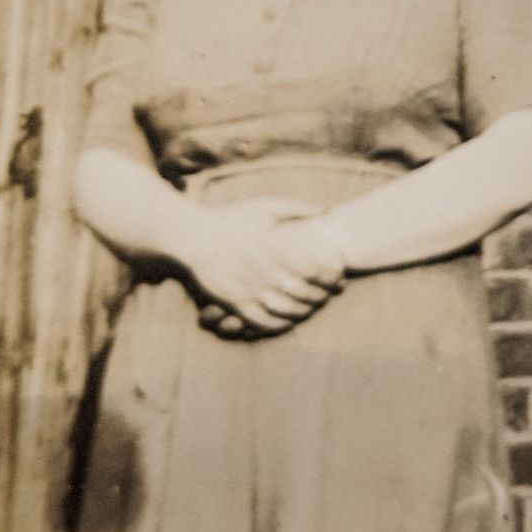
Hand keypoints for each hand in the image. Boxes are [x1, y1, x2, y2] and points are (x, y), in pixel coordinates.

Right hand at [182, 197, 335, 335]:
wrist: (191, 235)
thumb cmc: (230, 218)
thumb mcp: (264, 206)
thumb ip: (298, 208)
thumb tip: (327, 210)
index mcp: (271, 247)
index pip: (312, 268)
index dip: (331, 275)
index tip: (340, 274)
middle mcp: (260, 271)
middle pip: (301, 292)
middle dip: (322, 295)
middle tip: (332, 294)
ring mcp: (246, 288)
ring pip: (284, 310)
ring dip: (304, 311)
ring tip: (314, 307)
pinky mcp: (233, 302)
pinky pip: (261, 321)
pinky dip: (279, 325)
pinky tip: (289, 321)